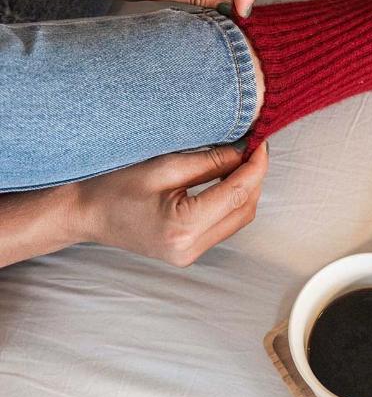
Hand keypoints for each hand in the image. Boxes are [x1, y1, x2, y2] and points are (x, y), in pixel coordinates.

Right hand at [76, 141, 268, 265]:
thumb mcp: (164, 166)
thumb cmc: (116, 187)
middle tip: (254, 146)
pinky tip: (231, 177)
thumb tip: (244, 150)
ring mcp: (191, 255)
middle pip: (244, 209)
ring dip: (247, 188)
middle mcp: (191, 248)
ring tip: (244, 158)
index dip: (256, 165)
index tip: (261, 141)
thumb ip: (209, 161)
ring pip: (239, 218)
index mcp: (183, 227)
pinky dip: (234, 200)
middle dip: (255, 176)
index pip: (237, 193)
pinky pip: (226, 224)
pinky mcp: (190, 251)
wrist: (86, 214)